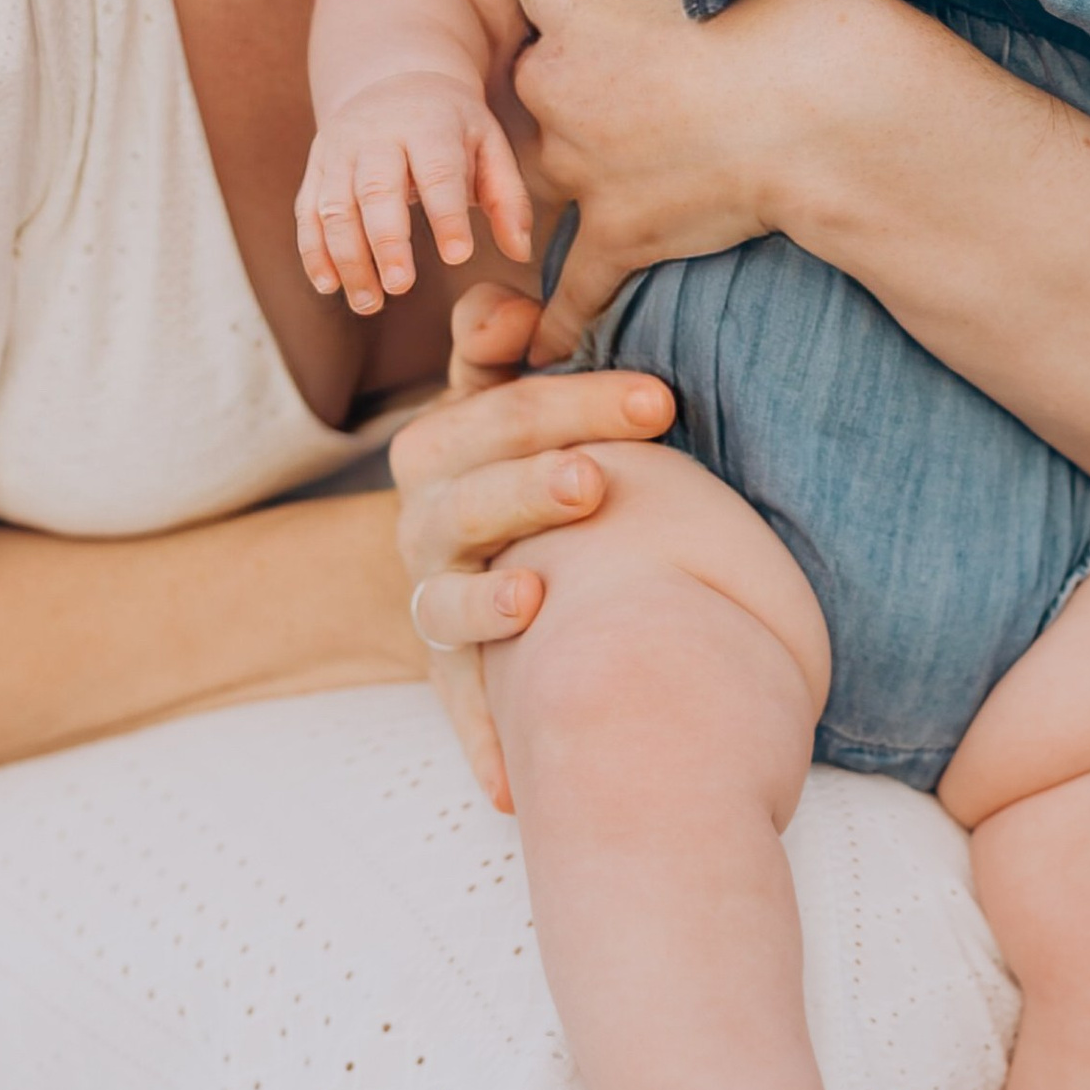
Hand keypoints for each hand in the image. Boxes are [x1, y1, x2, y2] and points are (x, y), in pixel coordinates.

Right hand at [297, 77, 533, 314]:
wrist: (393, 79)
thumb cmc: (452, 126)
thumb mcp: (489, 145)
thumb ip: (508, 198)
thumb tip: (520, 251)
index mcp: (429, 125)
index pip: (437, 172)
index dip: (446, 214)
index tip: (458, 257)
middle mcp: (377, 135)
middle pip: (376, 189)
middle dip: (387, 241)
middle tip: (401, 287)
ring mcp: (339, 151)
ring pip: (334, 207)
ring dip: (348, 258)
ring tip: (369, 303)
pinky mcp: (316, 169)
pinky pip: (307, 212)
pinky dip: (313, 252)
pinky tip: (329, 286)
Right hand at [390, 286, 674, 804]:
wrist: (475, 561)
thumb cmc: (514, 459)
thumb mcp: (501, 394)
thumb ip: (497, 343)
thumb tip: (508, 301)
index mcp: (449, 441)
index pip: (497, 406)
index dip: (570, 398)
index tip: (661, 402)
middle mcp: (428, 517)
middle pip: (469, 493)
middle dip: (533, 482)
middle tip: (601, 480)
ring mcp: (432, 595)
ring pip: (442, 597)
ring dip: (488, 602)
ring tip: (536, 597)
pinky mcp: (449, 671)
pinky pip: (459, 709)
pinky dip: (482, 745)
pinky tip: (512, 788)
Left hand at [515, 0, 900, 356]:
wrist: (824, 104)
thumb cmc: (781, 4)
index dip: (594, 5)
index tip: (637, 13)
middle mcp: (554, 79)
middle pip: (547, 83)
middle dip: (587, 89)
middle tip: (653, 89)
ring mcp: (581, 164)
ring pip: (559, 169)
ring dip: (589, 172)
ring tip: (645, 170)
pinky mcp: (619, 233)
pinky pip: (574, 286)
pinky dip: (558, 319)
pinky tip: (541, 346)